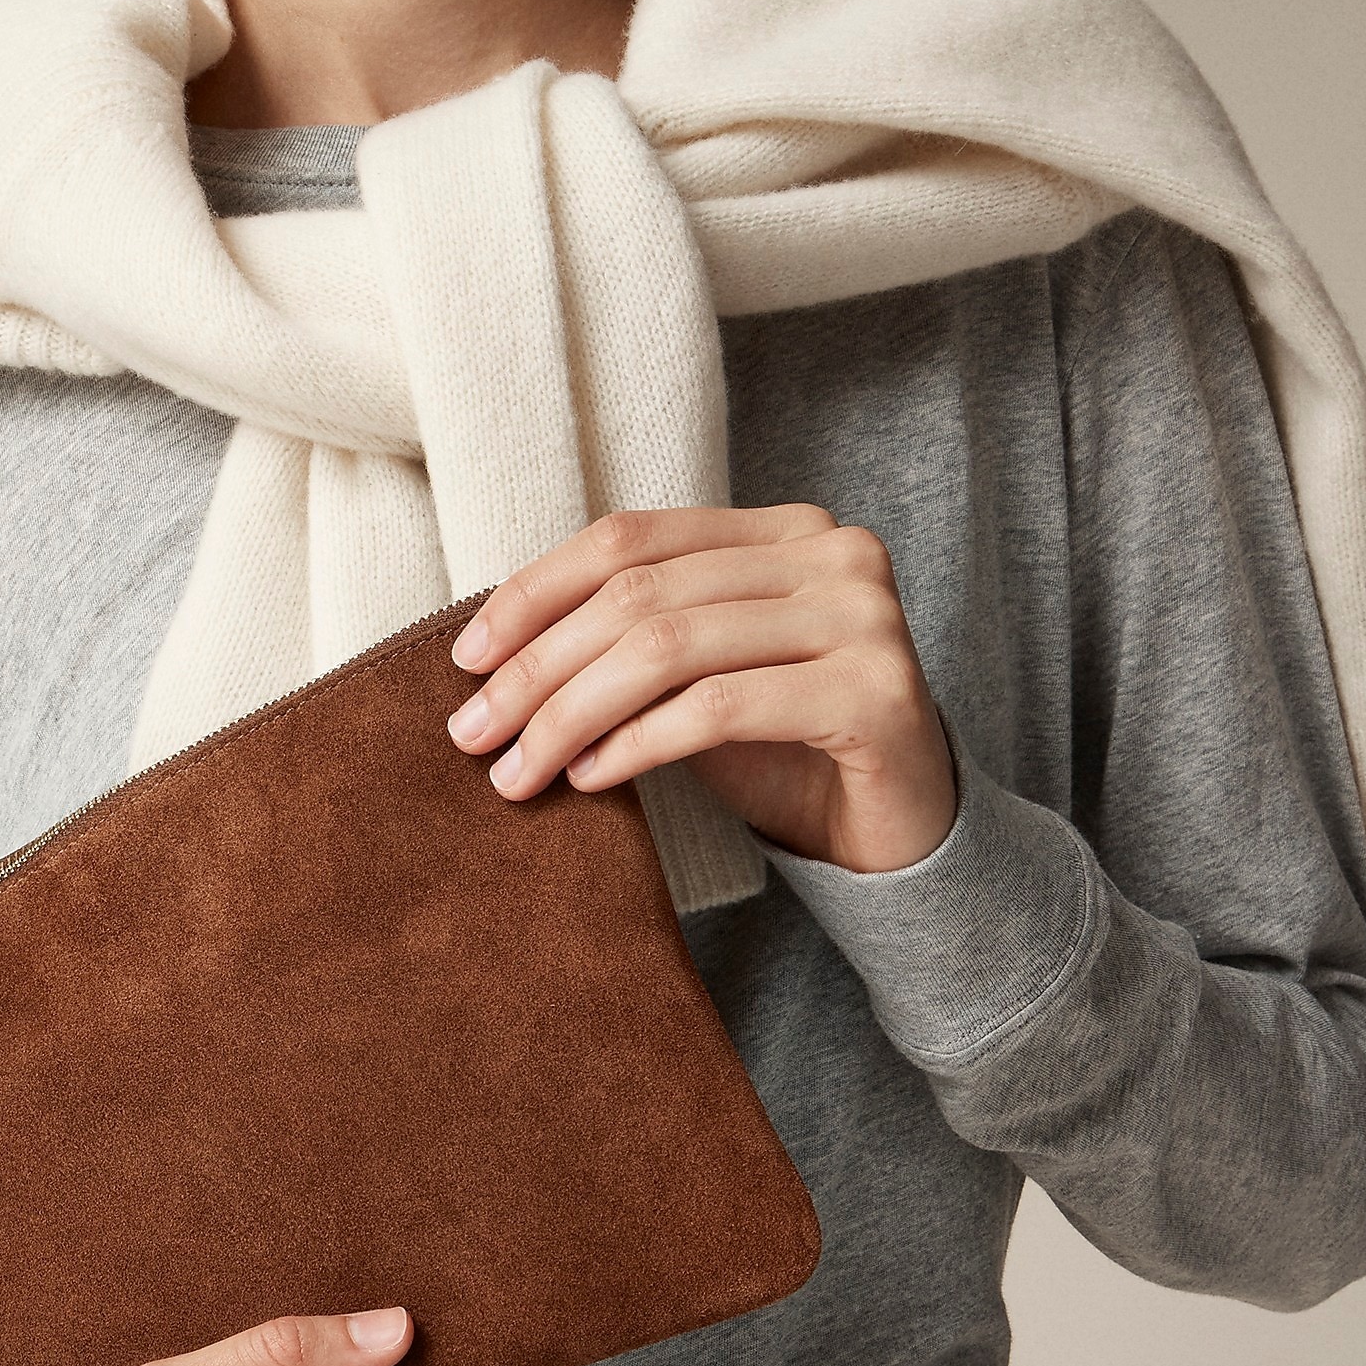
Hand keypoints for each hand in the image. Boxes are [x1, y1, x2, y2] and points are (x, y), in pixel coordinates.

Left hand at [445, 506, 956, 873]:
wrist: (899, 834)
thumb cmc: (786, 754)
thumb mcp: (695, 682)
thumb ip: (627, 643)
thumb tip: (490, 654)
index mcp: (784, 530)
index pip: (631, 536)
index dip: (535, 593)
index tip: (466, 659)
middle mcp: (833, 553)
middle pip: (640, 594)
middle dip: (537, 669)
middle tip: (472, 734)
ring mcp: (863, 617)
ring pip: (669, 649)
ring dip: (570, 716)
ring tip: (518, 772)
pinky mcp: (875, 691)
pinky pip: (718, 708)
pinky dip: (636, 744)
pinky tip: (590, 778)